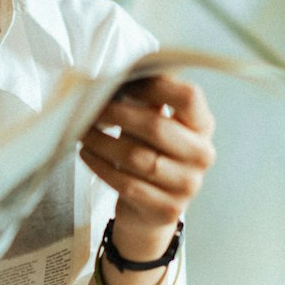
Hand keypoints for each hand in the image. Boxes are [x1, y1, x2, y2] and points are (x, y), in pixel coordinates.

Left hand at [79, 74, 215, 260]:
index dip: (154, 86)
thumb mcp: (154, 126)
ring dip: (102, 142)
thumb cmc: (150, 155)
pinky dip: (101, 167)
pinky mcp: (167, 209)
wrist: (151, 209)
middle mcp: (202, 154)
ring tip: (82, 132)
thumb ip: (145, 102)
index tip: (123, 83)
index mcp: (202, 125)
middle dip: (117, 114)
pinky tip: (87, 154)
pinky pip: (127, 184)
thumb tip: (117, 75)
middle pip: (156, 127)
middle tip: (90, 108)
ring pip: (137, 158)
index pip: (188, 97)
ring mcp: (188, 184)